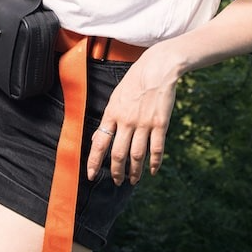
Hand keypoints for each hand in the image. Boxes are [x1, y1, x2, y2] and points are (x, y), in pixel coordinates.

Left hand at [86, 46, 183, 184]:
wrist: (156, 69)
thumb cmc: (134, 82)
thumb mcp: (115, 98)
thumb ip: (109, 119)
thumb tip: (99, 138)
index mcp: (112, 114)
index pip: (99, 143)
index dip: (94, 161)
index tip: (90, 175)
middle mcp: (126, 121)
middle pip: (118, 153)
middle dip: (116, 171)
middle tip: (117, 182)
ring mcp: (144, 123)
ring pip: (137, 155)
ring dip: (135, 171)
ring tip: (133, 180)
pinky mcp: (160, 124)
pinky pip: (156, 148)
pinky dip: (154, 162)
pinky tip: (152, 170)